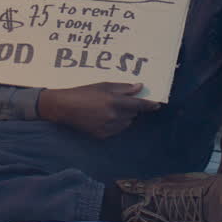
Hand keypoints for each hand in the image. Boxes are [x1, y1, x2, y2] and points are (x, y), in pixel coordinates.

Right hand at [37, 82, 161, 138]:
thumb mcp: (103, 85)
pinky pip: (117, 130)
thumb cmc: (83, 92)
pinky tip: (104, 117)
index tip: (157, 104)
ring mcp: (107, 127)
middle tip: (121, 101)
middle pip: (133, 114)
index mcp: (114, 101)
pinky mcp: (102, 135)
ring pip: (126, 123)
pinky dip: (116, 124)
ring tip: (110, 109)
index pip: (138, 105)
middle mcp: (113, 116)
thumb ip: (123, 88)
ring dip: (124, 116)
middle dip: (131, 108)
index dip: (149, 105)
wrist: (64, 107)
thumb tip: (139, 87)